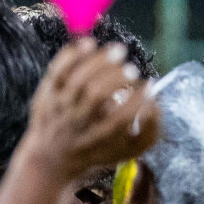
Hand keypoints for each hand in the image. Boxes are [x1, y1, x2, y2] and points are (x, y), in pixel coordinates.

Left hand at [19, 38, 158, 183]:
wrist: (50, 159)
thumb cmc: (98, 150)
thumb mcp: (126, 151)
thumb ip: (149, 132)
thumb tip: (156, 102)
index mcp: (100, 140)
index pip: (120, 118)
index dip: (137, 99)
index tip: (148, 85)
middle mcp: (77, 124)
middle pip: (95, 94)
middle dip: (117, 76)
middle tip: (131, 68)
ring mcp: (59, 108)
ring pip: (78, 79)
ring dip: (100, 60)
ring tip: (118, 51)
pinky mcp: (46, 94)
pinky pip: (58, 70)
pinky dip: (73, 54)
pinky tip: (90, 43)